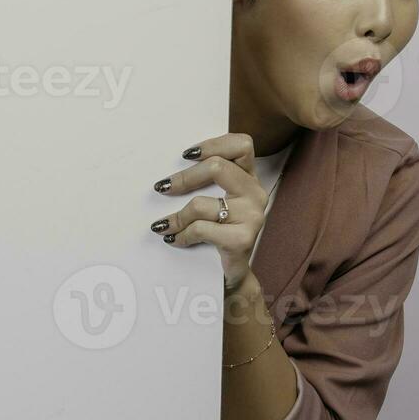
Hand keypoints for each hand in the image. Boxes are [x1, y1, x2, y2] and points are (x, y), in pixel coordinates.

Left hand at [149, 133, 267, 291]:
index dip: (213, 144)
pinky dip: (182, 234)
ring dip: (176, 216)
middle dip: (184, 177)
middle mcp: (256, 193)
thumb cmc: (217, 233)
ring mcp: (252, 216)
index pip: (241, 145)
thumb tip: (168, 174)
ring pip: (202, 204)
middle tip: (162, 187)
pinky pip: (201, 229)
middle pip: (217, 167)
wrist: (230, 275)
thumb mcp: (216, 202)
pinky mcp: (243, 239)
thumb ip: (205, 183)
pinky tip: (174, 239)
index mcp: (249, 178)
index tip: (186, 155)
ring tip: (164, 225)